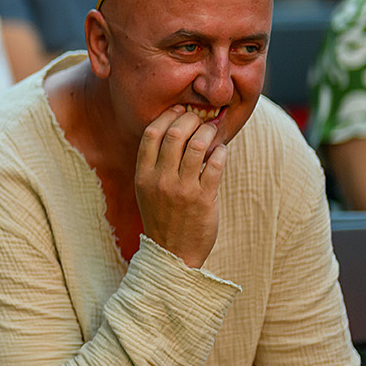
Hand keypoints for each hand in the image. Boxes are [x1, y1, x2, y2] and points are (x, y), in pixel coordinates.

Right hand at [133, 105, 227, 267]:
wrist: (173, 254)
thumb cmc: (162, 217)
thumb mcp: (147, 190)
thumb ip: (156, 164)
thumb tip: (177, 131)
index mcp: (143, 175)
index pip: (151, 134)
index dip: (167, 116)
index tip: (180, 111)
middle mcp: (160, 179)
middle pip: (175, 134)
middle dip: (191, 119)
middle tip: (201, 118)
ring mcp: (182, 189)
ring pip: (197, 146)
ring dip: (208, 133)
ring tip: (213, 132)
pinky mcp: (203, 199)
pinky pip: (216, 165)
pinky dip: (221, 152)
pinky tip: (222, 151)